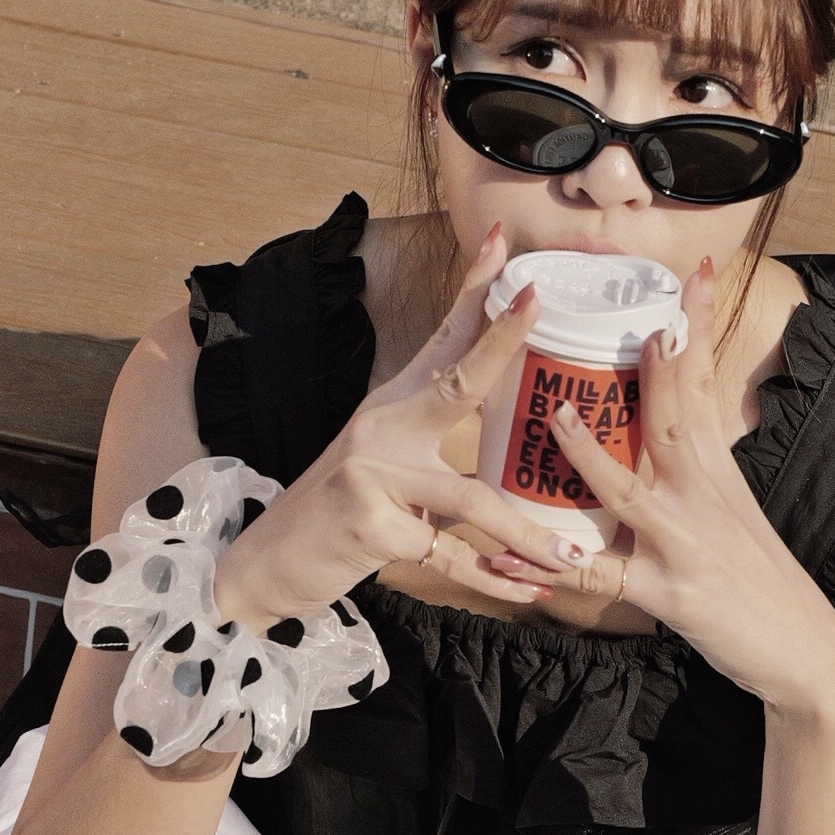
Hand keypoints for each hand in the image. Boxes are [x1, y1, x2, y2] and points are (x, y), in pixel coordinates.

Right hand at [214, 224, 580, 630]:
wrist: (261, 565)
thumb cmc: (336, 518)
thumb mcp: (381, 469)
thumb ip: (434, 454)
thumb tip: (508, 453)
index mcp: (390, 408)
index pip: (440, 339)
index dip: (474, 290)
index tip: (505, 244)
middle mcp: (380, 428)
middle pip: (455, 379)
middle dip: (500, 339)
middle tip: (539, 303)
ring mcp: (372, 473)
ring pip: (472, 499)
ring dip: (528, 536)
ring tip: (572, 559)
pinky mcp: (371, 525)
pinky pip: (450, 555)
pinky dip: (493, 578)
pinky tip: (526, 591)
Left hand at [509, 261, 834, 721]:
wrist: (806, 653)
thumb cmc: (758, 577)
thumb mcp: (733, 507)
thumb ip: (698, 462)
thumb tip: (669, 416)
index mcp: (716, 471)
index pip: (705, 385)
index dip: (698, 329)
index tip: (695, 275)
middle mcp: (702, 497)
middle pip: (676, 417)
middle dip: (661, 361)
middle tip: (641, 310)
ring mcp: (684, 544)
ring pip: (631, 491)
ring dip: (591, 453)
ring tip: (557, 413)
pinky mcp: (667, 593)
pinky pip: (598, 578)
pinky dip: (555, 567)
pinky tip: (512, 554)